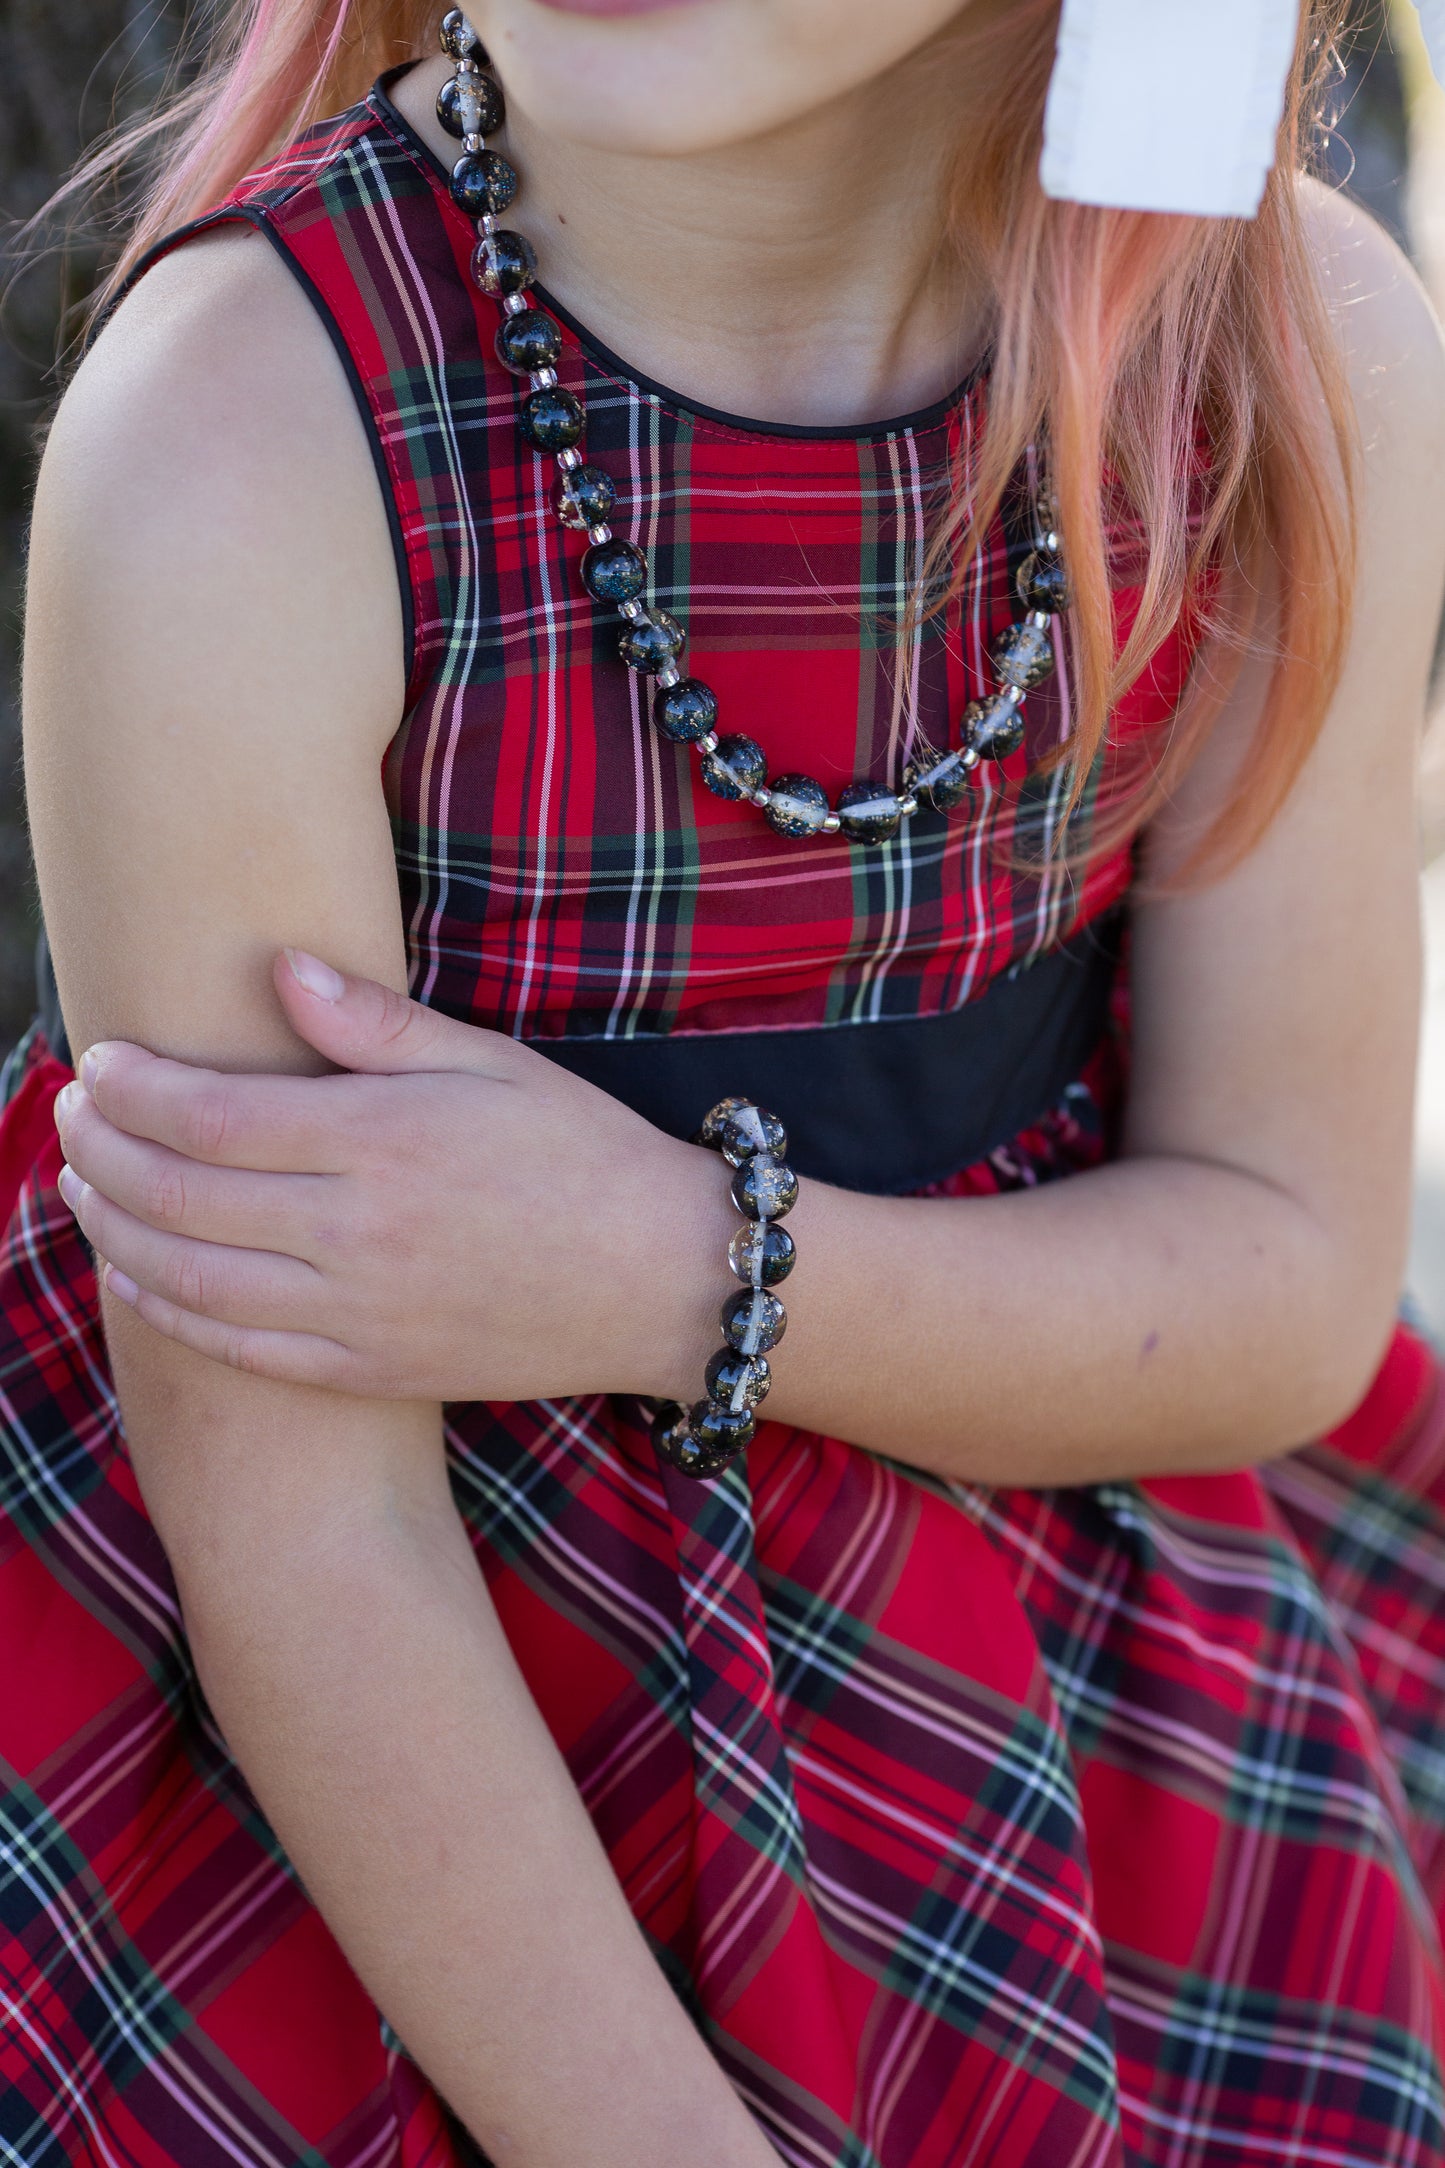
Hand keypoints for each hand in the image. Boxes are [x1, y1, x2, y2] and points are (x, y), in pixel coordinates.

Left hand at [53, 950, 727, 1401]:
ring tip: (82, 1188)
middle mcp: (354, 1232)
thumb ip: (375, 1021)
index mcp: (381, 1139)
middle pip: (177, 1195)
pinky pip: (238, 1350)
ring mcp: (356, 1312)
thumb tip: (277, 965)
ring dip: (112, 1230)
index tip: (98, 1064)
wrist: (658, 1277)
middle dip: (100, 1152)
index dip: (132, 1088)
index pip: (210, 1114)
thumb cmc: (581, 1152)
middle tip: (69, 1116)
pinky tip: (137, 1277)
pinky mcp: (367, 1370)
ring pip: (187, 1277)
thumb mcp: (490, 1062)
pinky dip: (167, 1312)